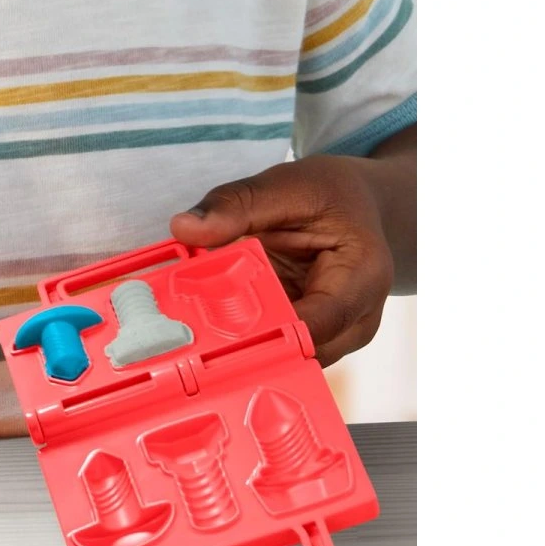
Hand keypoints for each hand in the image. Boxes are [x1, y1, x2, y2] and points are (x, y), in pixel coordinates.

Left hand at [170, 153, 399, 366]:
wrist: (359, 206)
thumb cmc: (331, 196)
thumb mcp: (287, 186)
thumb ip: (236, 205)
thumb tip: (183, 227)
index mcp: (361, 280)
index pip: (312, 327)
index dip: (261, 335)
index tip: (209, 329)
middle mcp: (355, 321)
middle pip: (296, 353)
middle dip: (243, 344)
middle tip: (187, 329)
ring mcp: (334, 338)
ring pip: (282, 359)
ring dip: (240, 346)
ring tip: (195, 325)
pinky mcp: (311, 341)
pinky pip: (276, 351)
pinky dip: (243, 340)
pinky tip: (211, 325)